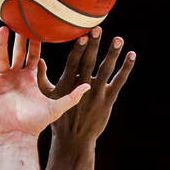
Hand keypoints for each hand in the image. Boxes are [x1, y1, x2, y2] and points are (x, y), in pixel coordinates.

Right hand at [0, 27, 89, 139]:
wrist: (20, 135)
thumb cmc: (37, 124)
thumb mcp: (56, 108)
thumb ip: (72, 97)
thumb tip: (89, 85)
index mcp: (31, 78)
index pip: (33, 54)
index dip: (34, 42)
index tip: (37, 26)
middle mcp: (16, 76)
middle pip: (17, 51)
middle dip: (18, 37)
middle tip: (19, 19)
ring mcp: (3, 80)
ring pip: (1, 56)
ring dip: (1, 43)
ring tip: (3, 28)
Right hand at [39, 26, 134, 146]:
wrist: (74, 140)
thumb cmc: (59, 119)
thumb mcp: (48, 98)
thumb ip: (42, 78)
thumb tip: (38, 60)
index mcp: (67, 84)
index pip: (73, 63)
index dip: (79, 48)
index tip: (82, 34)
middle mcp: (82, 88)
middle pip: (89, 63)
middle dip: (93, 46)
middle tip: (98, 29)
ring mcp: (97, 94)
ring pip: (105, 70)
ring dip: (112, 54)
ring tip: (118, 39)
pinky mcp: (108, 100)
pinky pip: (119, 81)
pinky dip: (126, 68)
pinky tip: (132, 55)